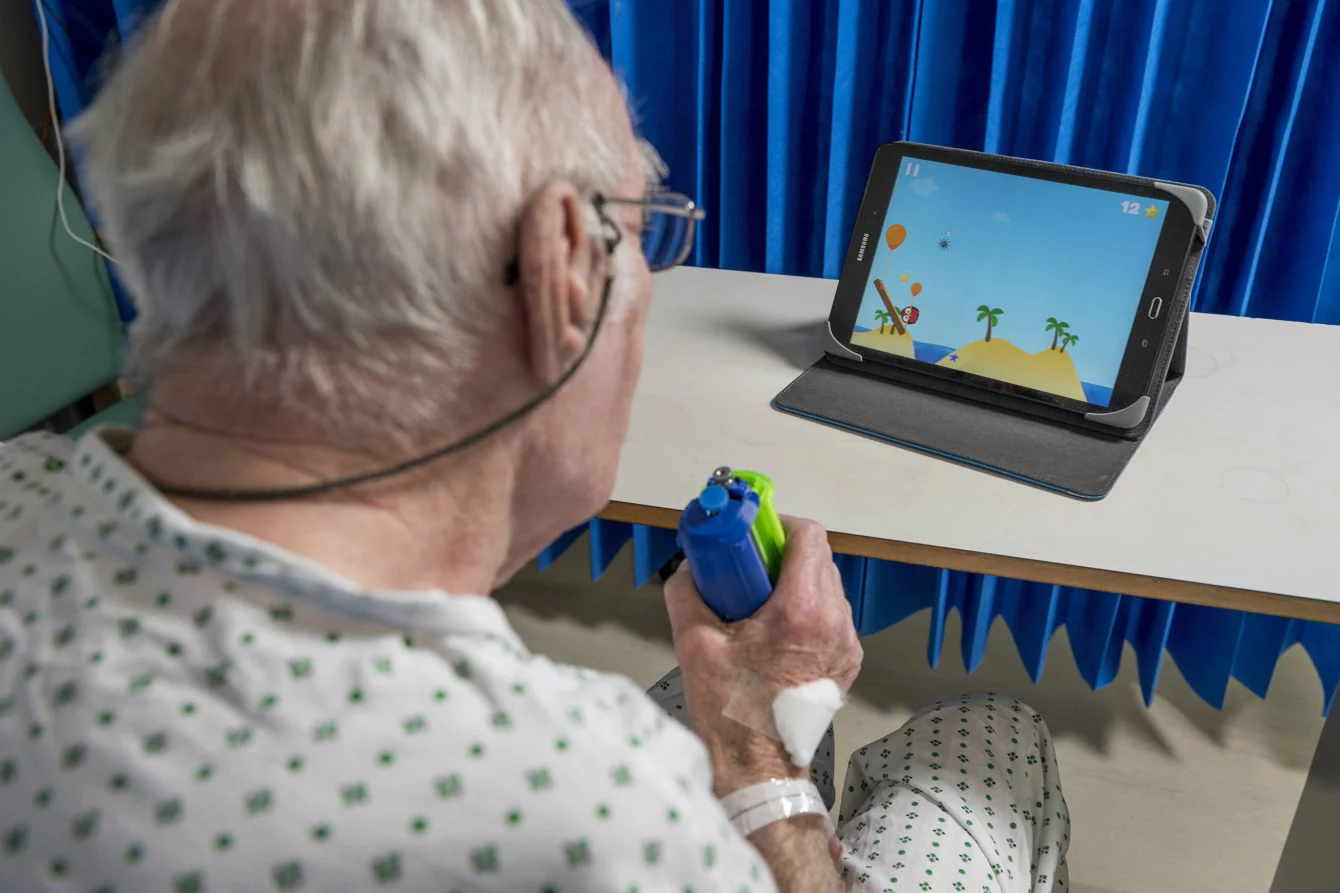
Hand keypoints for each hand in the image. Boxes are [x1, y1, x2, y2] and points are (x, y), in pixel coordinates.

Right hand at [664, 517, 862, 794]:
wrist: (760, 764)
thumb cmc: (730, 708)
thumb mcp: (694, 643)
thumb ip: (686, 592)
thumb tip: (687, 568)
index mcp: (800, 612)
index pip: (808, 537)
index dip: (780, 524)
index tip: (756, 534)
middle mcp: (833, 623)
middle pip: (820, 558)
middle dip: (784, 553)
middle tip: (751, 565)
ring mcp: (846, 643)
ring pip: (829, 586)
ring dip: (798, 581)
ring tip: (762, 600)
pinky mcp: (848, 661)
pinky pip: (833, 615)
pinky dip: (809, 609)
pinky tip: (778, 629)